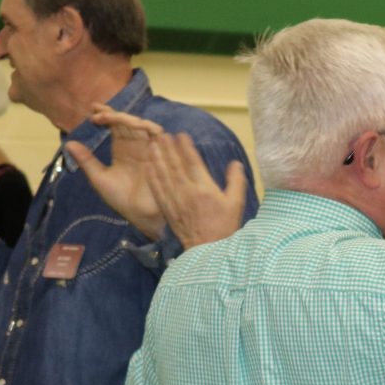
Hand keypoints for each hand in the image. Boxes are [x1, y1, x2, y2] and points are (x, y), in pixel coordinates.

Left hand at [65, 105, 165, 238]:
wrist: (140, 216)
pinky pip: (159, 136)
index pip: (115, 126)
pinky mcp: (161, 155)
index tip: (91, 110)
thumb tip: (69, 143)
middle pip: (127, 122)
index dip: (106, 115)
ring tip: (113, 118)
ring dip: (129, 119)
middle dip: (113, 115)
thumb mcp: (99, 178)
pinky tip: (136, 126)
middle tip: (98, 114)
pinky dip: (149, 128)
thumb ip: (87, 160)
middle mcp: (136, 146)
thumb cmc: (122, 200)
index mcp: (122, 149)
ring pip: (142, 125)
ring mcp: (150, 149)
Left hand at [146, 133, 247, 248]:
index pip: (192, 162)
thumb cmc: (224, 227)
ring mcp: (175, 200)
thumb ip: (236, 181)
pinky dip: (152, 176)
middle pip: (175, 164)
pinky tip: (148, 166)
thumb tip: (235, 164)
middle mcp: (187, 191)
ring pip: (163, 174)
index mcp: (204, 188)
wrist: (208, 250)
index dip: (186, 147)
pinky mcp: (167, 209)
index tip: (181, 135)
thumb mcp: (236, 203)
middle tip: (161, 134)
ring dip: (157, 158)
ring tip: (152, 144)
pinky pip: (157, 189)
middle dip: (168, 148)